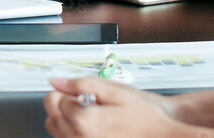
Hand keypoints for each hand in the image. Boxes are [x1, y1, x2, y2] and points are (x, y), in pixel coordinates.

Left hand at [43, 77, 182, 137]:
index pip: (54, 98)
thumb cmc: (145, 118)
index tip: (81, 91)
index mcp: (84, 120)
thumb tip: (58, 80)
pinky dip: (72, 131)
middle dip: (64, 104)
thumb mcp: (115, 92)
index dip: (67, 90)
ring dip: (65, 118)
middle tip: (84, 101)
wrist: (162, 137)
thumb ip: (83, 84)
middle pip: (52, 115)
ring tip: (88, 113)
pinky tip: (90, 126)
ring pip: (55, 130)